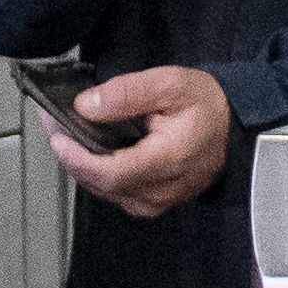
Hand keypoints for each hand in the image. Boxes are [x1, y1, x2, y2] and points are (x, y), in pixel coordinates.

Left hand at [51, 66, 232, 217]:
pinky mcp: (149, 204)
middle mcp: (159, 192)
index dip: (77, 157)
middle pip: (101, 183)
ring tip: (62, 132)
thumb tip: (86, 105)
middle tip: (52, 123)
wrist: (234, 131)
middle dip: (70, 154)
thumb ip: (129, 92)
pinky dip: (93, 171)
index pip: (111, 172)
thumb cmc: (205, 105)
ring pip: (102, 190)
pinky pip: (111, 192)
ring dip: (78, 163)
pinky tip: (84, 149)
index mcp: (168, 162)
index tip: (56, 133)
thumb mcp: (172, 84)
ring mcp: (154, 203)